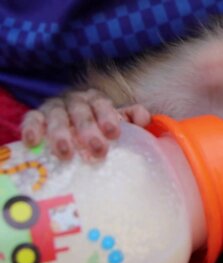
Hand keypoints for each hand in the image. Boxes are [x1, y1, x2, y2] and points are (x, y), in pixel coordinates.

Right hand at [21, 88, 149, 159]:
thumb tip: (143, 118)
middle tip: (98, 150)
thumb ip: (132, 118)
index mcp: (96, 100)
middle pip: (81, 111)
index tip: (114, 133)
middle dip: (88, 130)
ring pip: (57, 116)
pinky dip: (32, 129)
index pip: (102, 103)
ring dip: (61, 134)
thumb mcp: (116, 124)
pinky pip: (31, 119)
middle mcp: (75, 101)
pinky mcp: (35, 117)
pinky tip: (33, 142)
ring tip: (66, 154)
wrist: (71, 134)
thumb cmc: (98, 131)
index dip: (107, 116)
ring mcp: (54, 108)